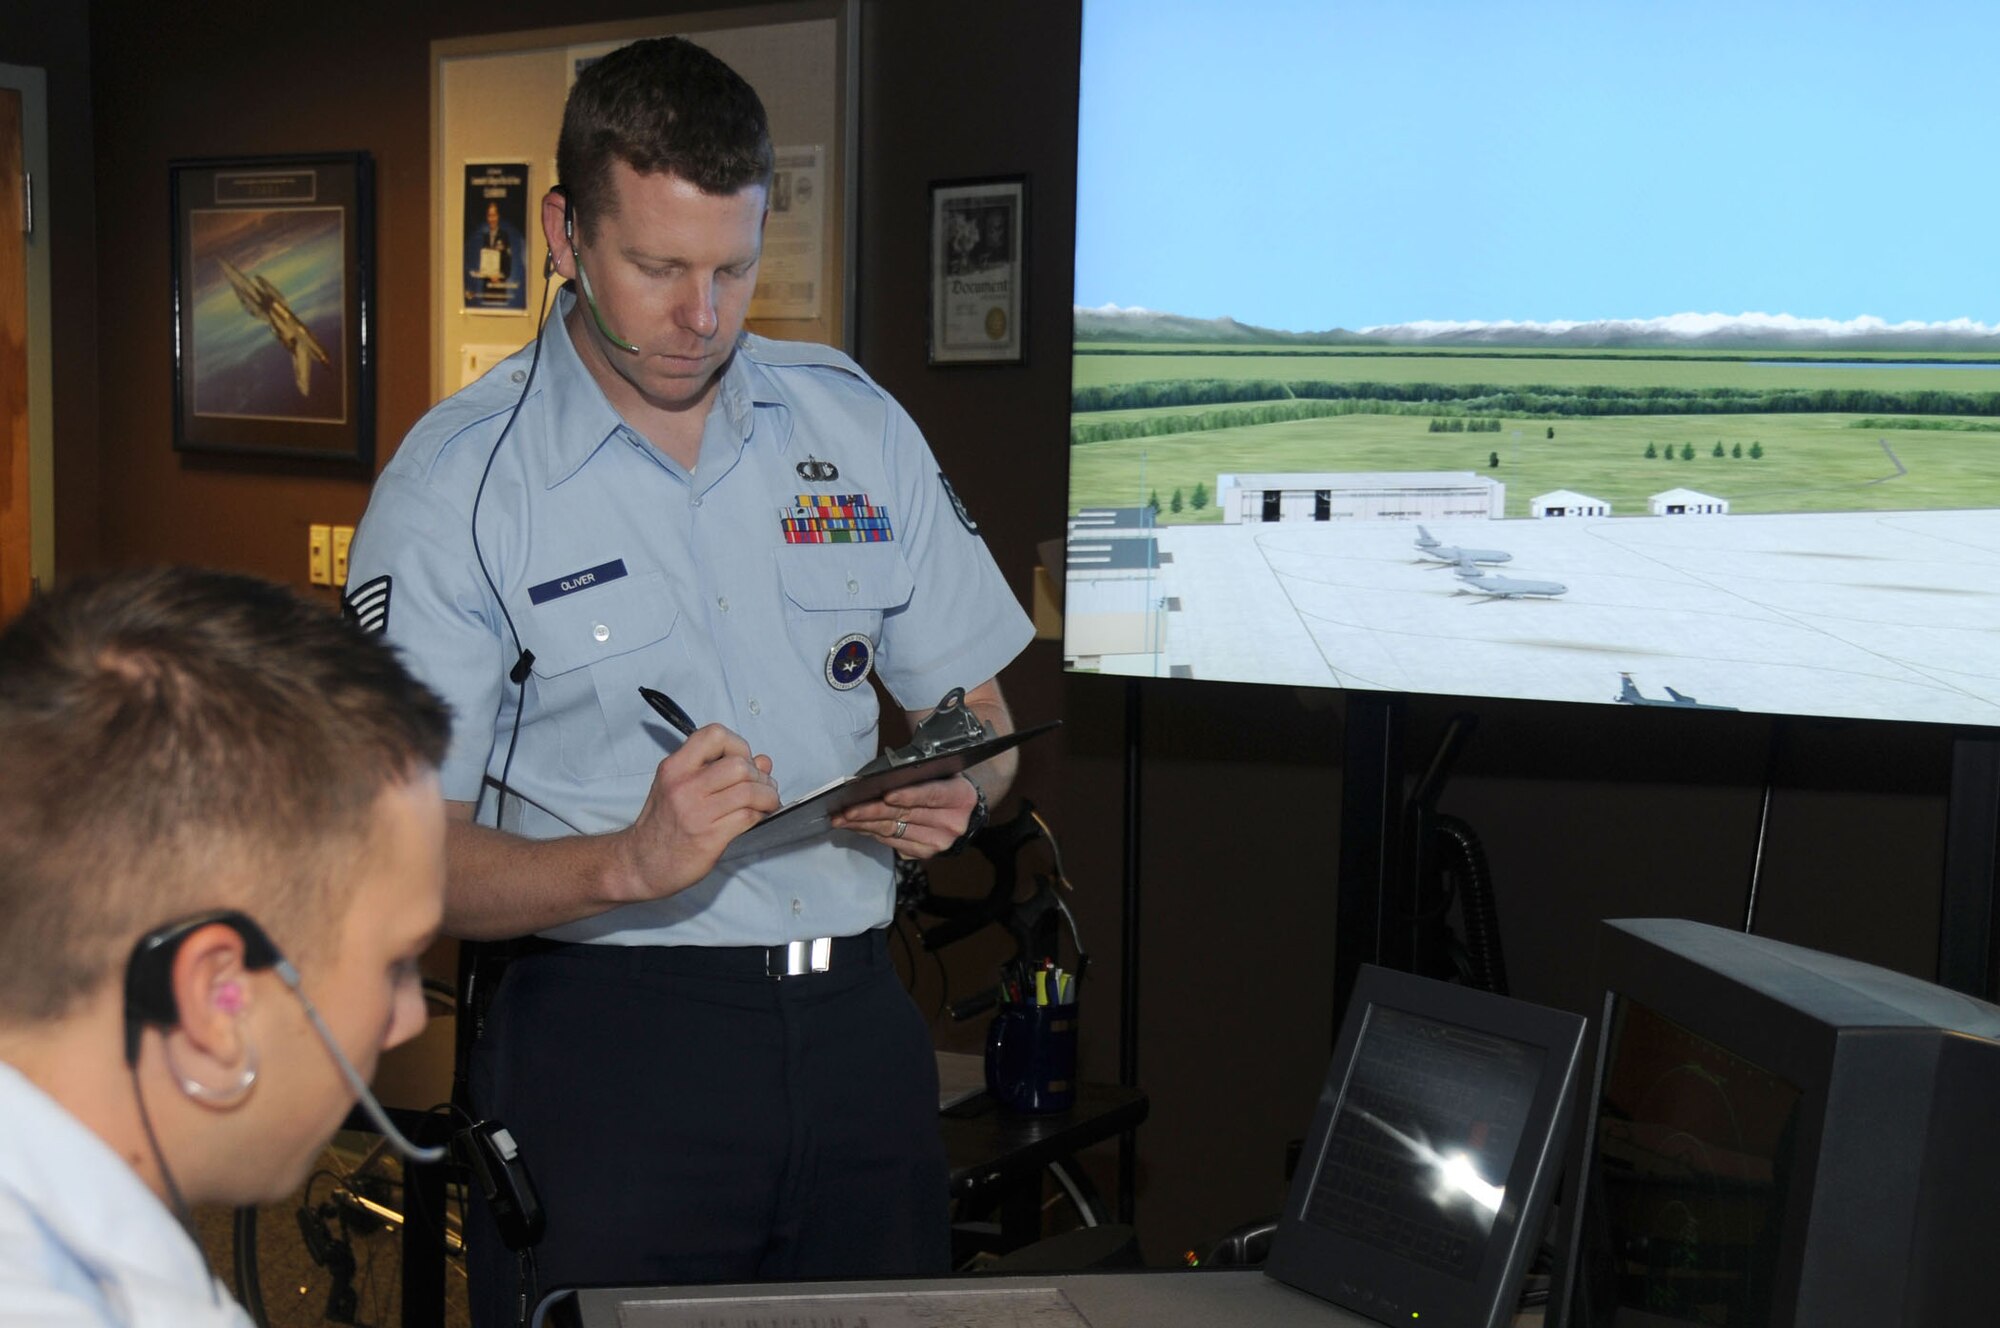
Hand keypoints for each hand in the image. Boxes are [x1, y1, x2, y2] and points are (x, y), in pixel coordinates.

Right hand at [612, 724, 779, 899]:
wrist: (641, 862)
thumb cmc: (662, 825)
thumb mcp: (679, 786)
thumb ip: (718, 770)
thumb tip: (762, 761)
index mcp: (675, 767)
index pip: (715, 735)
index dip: (738, 745)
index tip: (743, 760)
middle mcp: (684, 786)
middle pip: (739, 765)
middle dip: (759, 776)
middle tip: (761, 787)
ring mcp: (696, 813)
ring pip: (749, 791)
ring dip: (767, 796)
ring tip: (766, 802)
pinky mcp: (709, 837)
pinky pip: (748, 817)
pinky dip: (761, 815)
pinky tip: (758, 817)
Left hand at [833, 773, 977, 859]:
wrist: (964, 816)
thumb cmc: (945, 785)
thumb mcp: (941, 772)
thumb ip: (919, 773)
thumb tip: (882, 776)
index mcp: (960, 796)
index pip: (932, 794)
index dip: (908, 796)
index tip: (886, 795)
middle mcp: (952, 823)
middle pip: (905, 814)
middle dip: (871, 811)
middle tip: (846, 810)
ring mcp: (938, 842)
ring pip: (893, 830)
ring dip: (864, 824)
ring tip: (841, 818)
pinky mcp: (924, 853)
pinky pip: (891, 842)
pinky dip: (871, 833)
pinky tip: (856, 826)